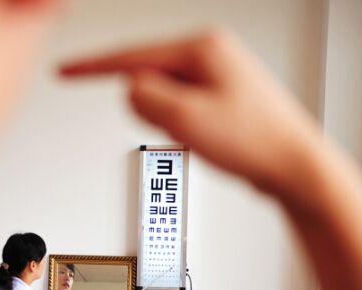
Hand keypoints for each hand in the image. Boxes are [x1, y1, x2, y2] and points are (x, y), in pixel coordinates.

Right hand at [61, 31, 323, 199]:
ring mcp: (219, 77)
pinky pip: (182, 112)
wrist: (296, 168)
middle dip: (154, 110)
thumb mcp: (184, 119)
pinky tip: (209, 140)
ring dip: (171, 122)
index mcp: (203, 49)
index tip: (65, 71)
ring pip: (165, 99)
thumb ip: (143, 98)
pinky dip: (184, 128)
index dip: (92, 68)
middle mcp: (212, 56)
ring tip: (205, 136)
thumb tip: (130, 89)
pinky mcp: (222, 99)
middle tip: (182, 129)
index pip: (131, 56)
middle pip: (150, 79)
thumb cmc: (255, 142)